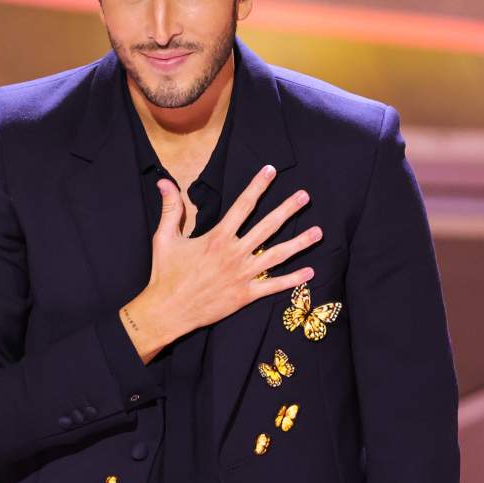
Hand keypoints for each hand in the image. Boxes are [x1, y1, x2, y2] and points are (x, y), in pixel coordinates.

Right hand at [119, 164, 320, 362]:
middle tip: (305, 196)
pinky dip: (292, 280)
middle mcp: (234, 253)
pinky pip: (274, 286)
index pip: (243, 205)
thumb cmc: (165, 273)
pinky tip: (310, 272)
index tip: (271, 171)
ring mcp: (242, 275)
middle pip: (268, 226)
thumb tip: (164, 182)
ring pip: (277, 255)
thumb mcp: (165, 237)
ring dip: (300, 243)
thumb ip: (171, 208)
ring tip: (319, 232)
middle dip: (288, 209)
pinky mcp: (245, 295)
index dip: (258, 186)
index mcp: (217, 237)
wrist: (167, 311)